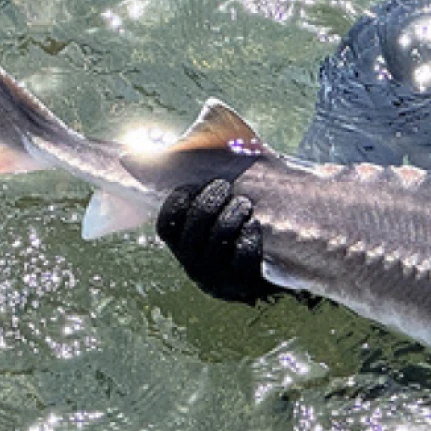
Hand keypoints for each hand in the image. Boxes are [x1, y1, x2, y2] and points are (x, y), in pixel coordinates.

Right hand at [157, 180, 275, 302]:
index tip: (195, 184)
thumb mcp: (214, 225)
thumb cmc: (234, 241)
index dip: (178, 200)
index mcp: (181, 248)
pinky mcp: (240, 284)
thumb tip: (199, 146)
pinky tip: (253, 225)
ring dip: (233, 213)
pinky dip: (249, 234)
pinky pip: (243, 254)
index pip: (167, 224)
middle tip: (225, 186)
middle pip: (195, 225)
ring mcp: (215, 277)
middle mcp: (193, 265)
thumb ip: (204, 195)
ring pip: (220, 236)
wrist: (263, 284)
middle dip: (211, 200)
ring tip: (244, 203)